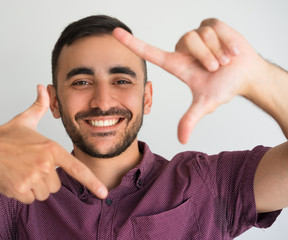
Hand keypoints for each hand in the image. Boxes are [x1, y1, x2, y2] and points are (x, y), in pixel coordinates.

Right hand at [0, 85, 107, 202]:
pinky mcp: (20, 189)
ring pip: (44, 194)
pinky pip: (30, 199)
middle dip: (45, 180)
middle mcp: (45, 164)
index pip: (76, 168)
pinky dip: (23, 193)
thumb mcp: (25, 120)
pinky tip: (14, 180)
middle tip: (30, 167)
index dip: (92, 182)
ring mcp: (32, 177)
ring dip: (34, 188)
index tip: (103, 193)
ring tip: (22, 172)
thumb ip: (39, 106)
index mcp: (51, 148)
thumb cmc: (4, 137)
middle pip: (56, 185)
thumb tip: (42, 87)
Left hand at [113, 19, 265, 143]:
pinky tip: (232, 50)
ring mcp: (196, 34)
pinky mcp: (210, 24)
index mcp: (176, 64)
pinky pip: (214, 28)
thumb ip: (190, 119)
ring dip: (218, 50)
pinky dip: (227, 42)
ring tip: (225, 59)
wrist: (246, 74)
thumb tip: (181, 140)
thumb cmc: (224, 87)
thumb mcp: (206, 104)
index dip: (132, 43)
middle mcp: (182, 48)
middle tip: (217, 68)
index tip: (115, 33)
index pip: (149, 51)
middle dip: (207, 57)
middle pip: (188, 41)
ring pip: (202, 35)